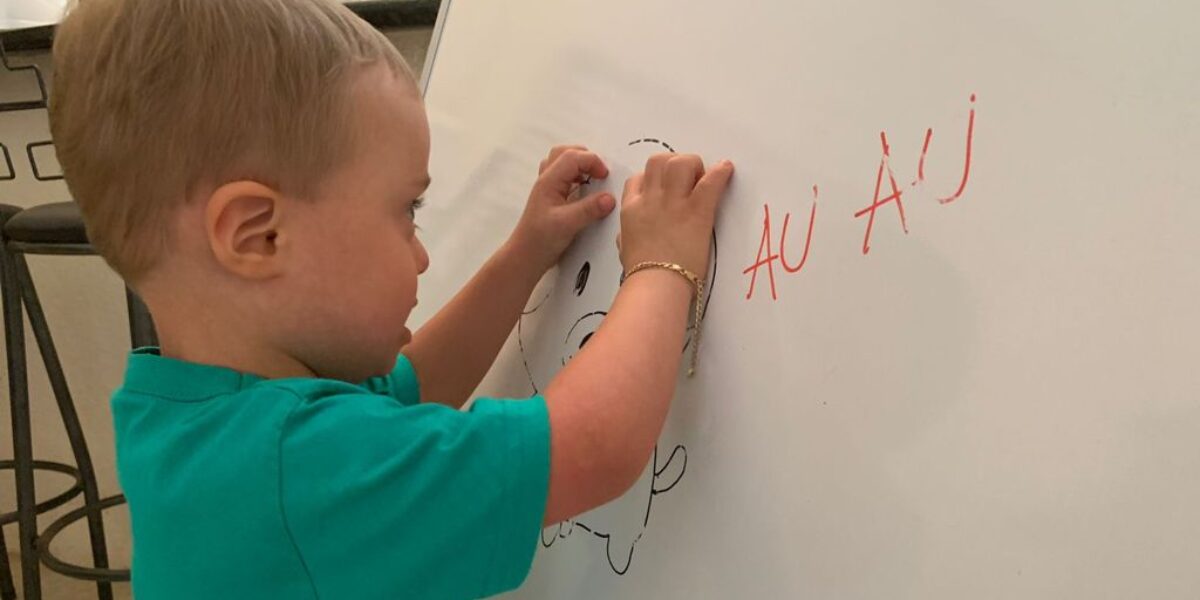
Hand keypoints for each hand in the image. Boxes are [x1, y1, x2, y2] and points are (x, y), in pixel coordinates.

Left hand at [509, 145, 615, 272]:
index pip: (573, 157)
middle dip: (586, 157)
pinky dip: (577, 178)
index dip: (592, 161)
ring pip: (563, 164)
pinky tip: (585, 193)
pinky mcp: (551, 200)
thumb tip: (609, 198)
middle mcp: (547, 181)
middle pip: (565, 153)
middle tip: (599, 173)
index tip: (605, 176)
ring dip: (580, 166)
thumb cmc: (539, 241)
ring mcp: (548, 190)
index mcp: (549, 181)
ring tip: (593, 179)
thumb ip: (589, 209)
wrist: (525, 257)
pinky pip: (564, 178)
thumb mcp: (567, 224)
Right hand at [618, 154, 734, 280]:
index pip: (638, 178)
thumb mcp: (625, 249)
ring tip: (703, 177)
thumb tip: (628, 236)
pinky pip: (710, 181)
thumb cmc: (641, 274)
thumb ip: (626, 236)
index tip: (666, 188)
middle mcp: (650, 199)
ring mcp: (673, 203)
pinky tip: (726, 169)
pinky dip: (721, 172)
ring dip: (694, 165)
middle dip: (674, 164)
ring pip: (680, 162)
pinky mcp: (697, 211)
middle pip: (659, 161)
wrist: (655, 284)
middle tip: (687, 179)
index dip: (654, 178)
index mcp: (632, 209)